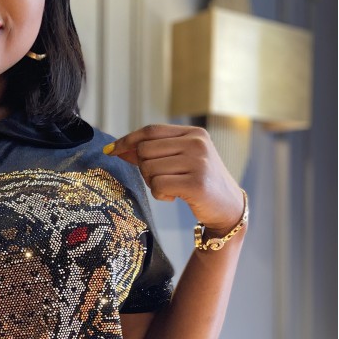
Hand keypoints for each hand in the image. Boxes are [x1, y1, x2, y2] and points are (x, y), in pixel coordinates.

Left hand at [104, 123, 244, 234]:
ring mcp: (198, 163)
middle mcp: (197, 144)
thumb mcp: (180, 160)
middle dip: (143, 168)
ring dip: (152, 183)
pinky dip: (159, 194)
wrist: (227, 207)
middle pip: (145, 150)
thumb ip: (155, 152)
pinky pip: (157, 186)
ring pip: (149, 169)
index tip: (110, 150)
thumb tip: (119, 148)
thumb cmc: (199, 182)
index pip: (151, 131)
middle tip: (159, 179)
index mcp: (194, 133)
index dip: (127, 140)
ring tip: (170, 188)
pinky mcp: (196, 184)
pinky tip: (173, 196)